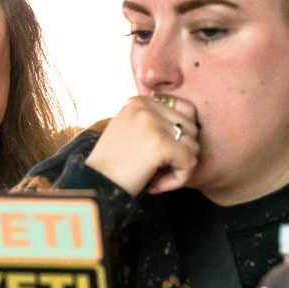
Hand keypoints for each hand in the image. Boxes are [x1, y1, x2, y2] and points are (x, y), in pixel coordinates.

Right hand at [85, 94, 199, 196]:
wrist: (94, 187)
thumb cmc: (113, 167)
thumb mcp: (130, 132)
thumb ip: (155, 123)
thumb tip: (192, 125)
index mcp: (139, 101)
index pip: (186, 110)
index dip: (181, 136)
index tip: (162, 155)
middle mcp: (145, 106)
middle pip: (192, 128)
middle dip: (182, 153)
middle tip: (159, 170)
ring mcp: (152, 123)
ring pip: (193, 145)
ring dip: (181, 167)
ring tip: (158, 177)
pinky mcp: (160, 144)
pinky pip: (190, 161)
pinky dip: (179, 178)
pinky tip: (159, 185)